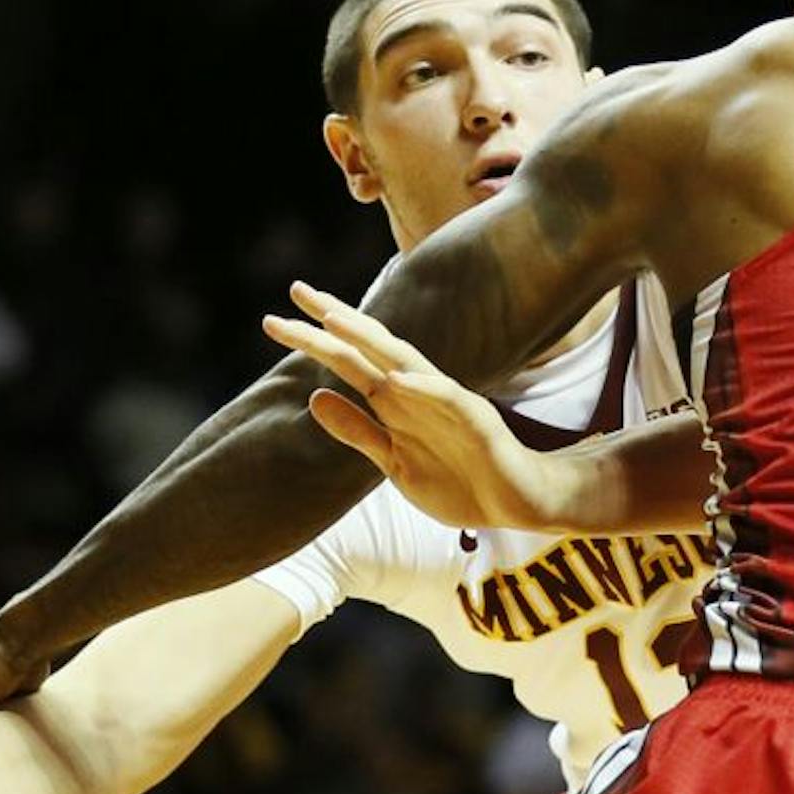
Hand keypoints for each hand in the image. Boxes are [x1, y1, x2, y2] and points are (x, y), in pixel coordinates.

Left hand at [264, 281, 560, 531]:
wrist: (516, 503)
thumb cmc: (458, 482)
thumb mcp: (393, 462)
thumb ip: (358, 431)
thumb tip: (314, 398)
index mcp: (398, 402)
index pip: (351, 361)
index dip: (316, 339)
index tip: (276, 321)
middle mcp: (419, 392)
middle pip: (370, 348)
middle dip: (334, 320)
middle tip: (296, 290)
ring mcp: (448, 403)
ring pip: (404, 362)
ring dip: (370, 340)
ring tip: (333, 319)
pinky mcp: (477, 422)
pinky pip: (447, 400)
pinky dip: (421, 389)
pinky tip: (395, 378)